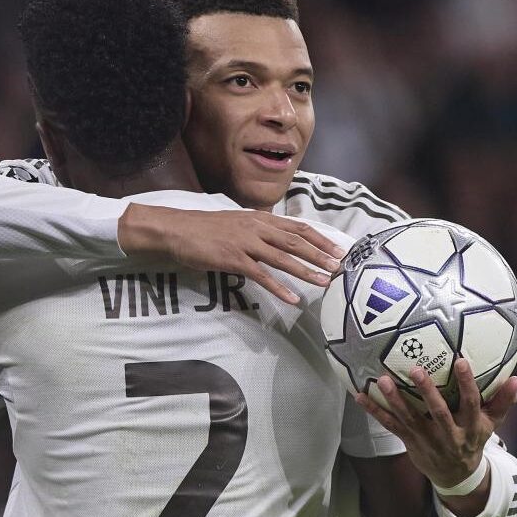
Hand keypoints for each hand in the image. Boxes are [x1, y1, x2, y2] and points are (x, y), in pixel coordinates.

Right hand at [118, 204, 344, 303]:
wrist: (177, 230)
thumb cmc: (205, 229)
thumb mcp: (236, 222)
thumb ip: (257, 229)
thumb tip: (276, 238)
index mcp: (259, 218)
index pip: (297, 227)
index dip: (320, 238)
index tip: (337, 249)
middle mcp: (257, 228)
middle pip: (296, 242)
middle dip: (320, 255)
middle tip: (339, 267)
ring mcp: (246, 243)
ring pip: (283, 258)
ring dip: (306, 271)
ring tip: (323, 282)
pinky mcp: (234, 259)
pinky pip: (261, 275)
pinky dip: (279, 288)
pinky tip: (292, 298)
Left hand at [356, 359, 516, 488]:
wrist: (455, 475)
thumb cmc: (473, 439)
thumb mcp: (492, 424)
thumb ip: (502, 402)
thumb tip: (516, 379)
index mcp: (470, 427)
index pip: (471, 403)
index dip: (467, 384)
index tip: (461, 361)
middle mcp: (448, 434)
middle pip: (438, 412)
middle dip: (427, 392)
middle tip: (416, 370)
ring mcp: (426, 439)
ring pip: (409, 419)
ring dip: (395, 400)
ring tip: (383, 381)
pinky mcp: (409, 441)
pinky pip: (390, 426)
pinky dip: (374, 411)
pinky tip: (360, 396)